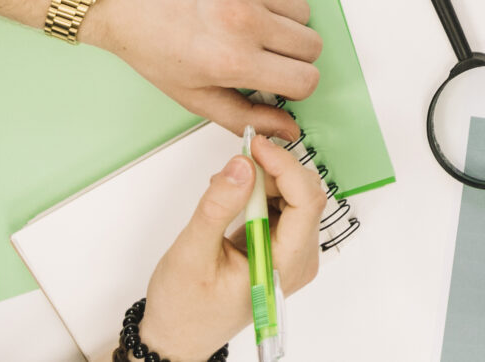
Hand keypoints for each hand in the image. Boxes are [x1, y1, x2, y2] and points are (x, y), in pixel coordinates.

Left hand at [84, 0, 321, 138]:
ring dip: (284, 20)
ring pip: (303, 11)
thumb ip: (245, 116)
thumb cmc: (152, 45)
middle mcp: (244, 20)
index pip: (306, 79)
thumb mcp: (193, 95)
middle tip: (265, 51)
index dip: (297, 84)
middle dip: (294, 54)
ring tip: (249, 22)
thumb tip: (287, 129)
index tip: (283, 78)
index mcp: (231, 61)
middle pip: (312, 44)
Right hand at [135, 134, 325, 361]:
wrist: (178, 337)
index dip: (284, 167)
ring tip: (226, 186)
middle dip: (273, 172)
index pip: (306, 203)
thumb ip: (218, 208)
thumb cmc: (185, 309)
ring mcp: (291, 253)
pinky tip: (233, 196)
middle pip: (304, 196)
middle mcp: (298, 259)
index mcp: (286, 266)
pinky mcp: (279, 247)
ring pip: (294, 197)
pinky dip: (259, 193)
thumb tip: (242, 166)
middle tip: (237, 163)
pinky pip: (281, 207)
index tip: (256, 147)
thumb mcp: (192, 255)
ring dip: (265, 181)